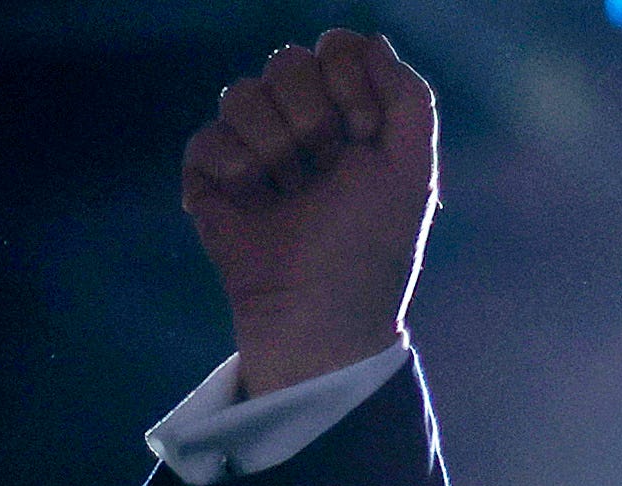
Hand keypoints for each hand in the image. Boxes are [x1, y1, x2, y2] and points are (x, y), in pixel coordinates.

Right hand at [180, 30, 436, 396]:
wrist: (321, 310)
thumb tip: (370, 40)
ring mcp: (253, 148)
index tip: (362, 132)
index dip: (346, 80)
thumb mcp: (413, 172)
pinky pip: (208, 137)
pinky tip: (254, 204)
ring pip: (241, 92)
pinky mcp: (210, 176)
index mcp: (352, 121)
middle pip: (286, 61)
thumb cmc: (372, 247)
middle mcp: (302, 127)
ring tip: (290, 193)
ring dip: (274, 145)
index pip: (336, 49)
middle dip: (310, 112)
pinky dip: (236, 170)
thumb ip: (410, 99)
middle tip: (325, 165)